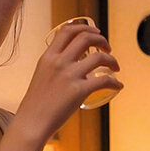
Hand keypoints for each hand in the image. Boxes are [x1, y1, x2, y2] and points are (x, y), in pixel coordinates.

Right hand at [16, 24, 122, 140]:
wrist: (31, 123)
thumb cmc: (35, 104)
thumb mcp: (41, 76)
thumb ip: (54, 67)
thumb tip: (72, 65)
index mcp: (48, 57)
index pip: (67, 31)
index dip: (84, 27)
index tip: (95, 32)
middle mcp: (58, 62)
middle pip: (85, 38)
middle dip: (101, 39)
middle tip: (107, 48)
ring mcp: (69, 76)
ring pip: (99, 57)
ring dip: (112, 59)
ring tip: (115, 67)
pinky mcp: (79, 91)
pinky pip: (104, 81)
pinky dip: (115, 83)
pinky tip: (118, 86)